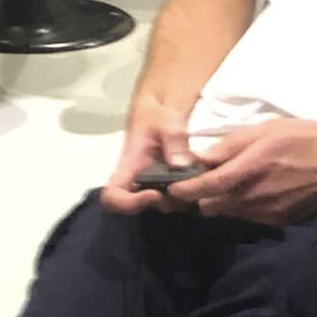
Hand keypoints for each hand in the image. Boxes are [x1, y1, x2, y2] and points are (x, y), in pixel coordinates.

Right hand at [101, 94, 195, 215]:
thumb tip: (180, 164)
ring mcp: (154, 184)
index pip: (113, 195)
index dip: (128, 203)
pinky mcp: (169, 183)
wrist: (161, 109)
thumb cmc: (157, 113)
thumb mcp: (166, 119)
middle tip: (188, 188)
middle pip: (141, 208)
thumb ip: (174, 139)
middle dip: (165, 203)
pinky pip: (176, 197)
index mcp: (129, 166)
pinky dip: (190, 194)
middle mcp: (138, 180)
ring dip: (180, 200)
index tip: (153, 194)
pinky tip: (203, 181)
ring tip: (199, 183)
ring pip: (163, 205)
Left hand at [165, 118, 316, 225]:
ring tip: (229, 184)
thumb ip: (231, 144)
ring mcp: (266, 213)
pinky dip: (242, 207)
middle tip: (202, 181)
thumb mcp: (266, 129)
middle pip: (210, 207)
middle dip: (201, 197)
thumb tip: (201, 157)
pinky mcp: (278, 222)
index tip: (169, 188)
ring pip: (228, 214)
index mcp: (249, 169)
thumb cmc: (303, 137)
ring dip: (221, 202)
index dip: (183, 191)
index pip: (205, 188)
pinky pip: (248, 218)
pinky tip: (252, 191)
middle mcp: (254, 197)